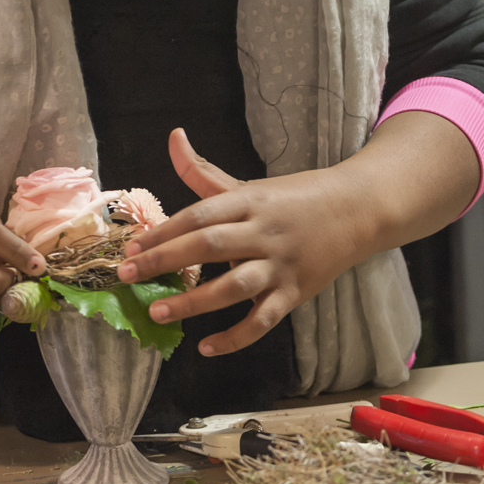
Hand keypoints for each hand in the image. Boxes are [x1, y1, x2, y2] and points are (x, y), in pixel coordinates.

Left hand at [116, 128, 370, 356]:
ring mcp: (280, 264)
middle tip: (127, 273)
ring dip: (193, 302)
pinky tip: (206, 347)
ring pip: (233, 287)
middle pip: (209, 245)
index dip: (163, 231)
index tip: (131, 246)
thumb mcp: (247, 183)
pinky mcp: (296, 293)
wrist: (357, 210)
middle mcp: (262, 231)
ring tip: (157, 312)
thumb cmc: (292, 197)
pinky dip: (235, 337)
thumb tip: (172, 136)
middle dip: (164, 260)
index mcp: (248, 200)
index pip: (198, 214)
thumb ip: (202, 170)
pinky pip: (263, 321)